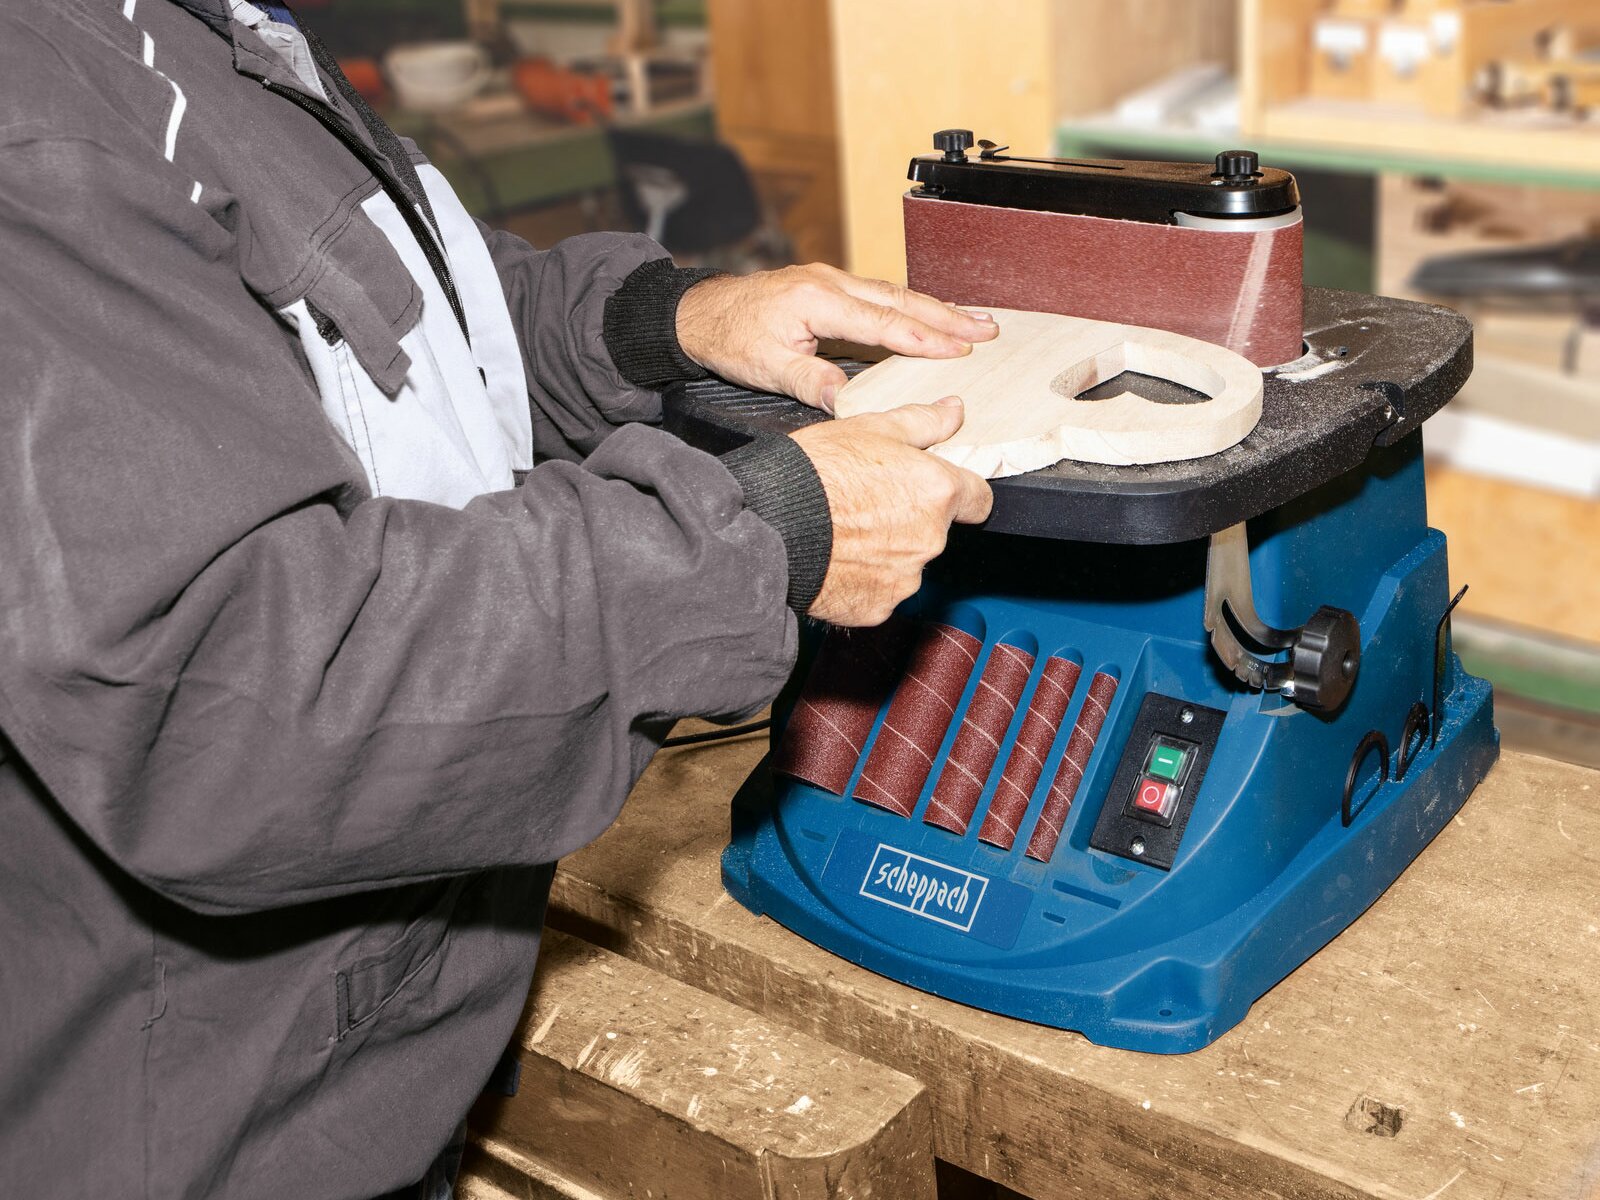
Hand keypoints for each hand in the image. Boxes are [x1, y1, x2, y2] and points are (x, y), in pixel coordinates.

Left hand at [676, 264, 996, 413]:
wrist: (700, 313)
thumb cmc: (729, 337)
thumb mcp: (766, 368)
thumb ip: (811, 381)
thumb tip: (849, 402)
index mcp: (817, 300)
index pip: (882, 322)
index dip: (924, 337)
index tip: (958, 349)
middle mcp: (830, 283)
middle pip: (900, 300)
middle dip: (947, 316)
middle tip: (988, 329)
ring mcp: (832, 281)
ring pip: (895, 294)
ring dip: (937, 308)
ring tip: (976, 321)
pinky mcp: (831, 287)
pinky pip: (881, 294)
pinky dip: (913, 305)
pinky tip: (935, 314)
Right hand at [789, 397, 991, 626]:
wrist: (769, 525)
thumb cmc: (814, 474)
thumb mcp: (868, 428)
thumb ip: (921, 422)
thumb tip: (953, 411)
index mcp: (936, 492)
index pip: (979, 500)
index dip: (959, 493)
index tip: (937, 491)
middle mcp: (929, 539)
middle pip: (935, 531)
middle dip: (910, 520)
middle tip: (867, 504)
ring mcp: (904, 578)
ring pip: (906, 564)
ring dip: (886, 552)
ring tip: (844, 533)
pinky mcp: (877, 608)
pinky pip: (879, 593)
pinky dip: (863, 580)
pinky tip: (836, 560)